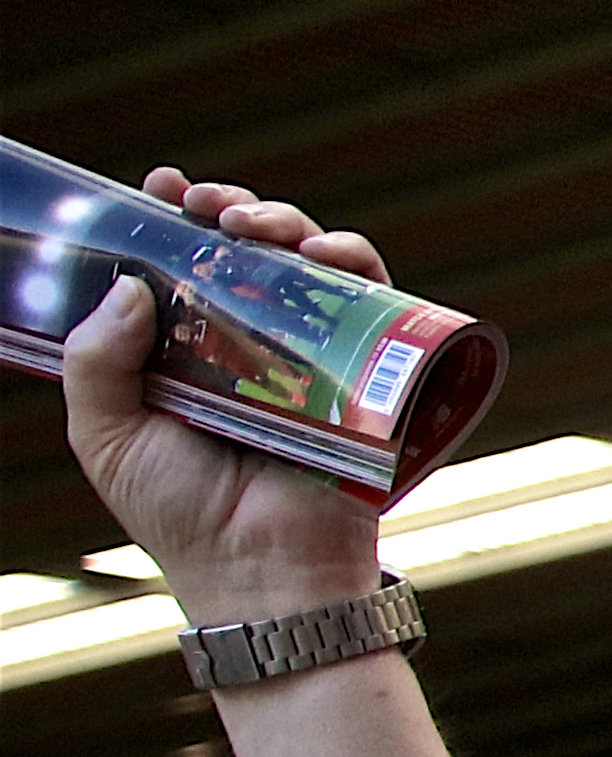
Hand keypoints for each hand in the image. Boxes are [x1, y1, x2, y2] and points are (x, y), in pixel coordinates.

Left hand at [44, 175, 393, 626]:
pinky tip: (323, 254)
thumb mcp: (107, 434)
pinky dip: (354, 263)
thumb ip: (95, 361)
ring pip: (309, 263)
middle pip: (248, 251)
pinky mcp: (364, 370)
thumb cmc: (179, 513)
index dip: (173, 219)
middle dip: (232, 209)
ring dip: (286, 223)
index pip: (182, 266)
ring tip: (254, 225)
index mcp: (184, 351)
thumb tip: (129, 284)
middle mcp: (248, 343)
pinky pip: (372, 301)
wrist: (261, 568)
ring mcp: (310, 354)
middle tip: (209, 206)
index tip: (163, 187)